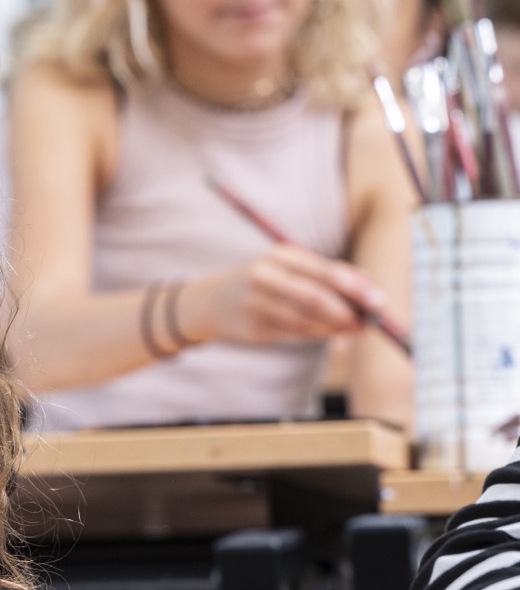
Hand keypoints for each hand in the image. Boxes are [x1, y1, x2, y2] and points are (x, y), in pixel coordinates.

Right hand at [188, 245, 383, 345]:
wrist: (211, 302)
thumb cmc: (264, 282)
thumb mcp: (289, 268)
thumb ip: (326, 273)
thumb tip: (368, 284)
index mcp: (279, 256)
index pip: (325, 272)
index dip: (356, 288)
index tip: (378, 301)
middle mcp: (265, 276)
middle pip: (316, 296)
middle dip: (348, 311)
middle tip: (370, 321)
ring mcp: (256, 303)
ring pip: (307, 319)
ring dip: (336, 327)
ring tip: (355, 329)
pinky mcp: (253, 327)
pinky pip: (295, 333)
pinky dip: (318, 334)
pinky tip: (332, 333)